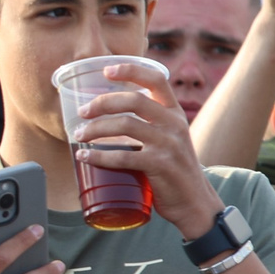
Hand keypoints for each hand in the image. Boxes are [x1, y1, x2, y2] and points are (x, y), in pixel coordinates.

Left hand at [71, 59, 221, 237]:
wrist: (195, 202)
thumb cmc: (173, 170)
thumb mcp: (169, 139)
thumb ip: (149, 124)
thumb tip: (108, 115)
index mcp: (175, 113)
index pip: (157, 80)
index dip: (131, 70)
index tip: (106, 70)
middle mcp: (174, 124)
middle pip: (133, 100)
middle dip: (102, 103)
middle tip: (83, 112)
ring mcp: (169, 144)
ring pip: (125, 125)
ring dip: (95, 129)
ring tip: (79, 135)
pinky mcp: (160, 166)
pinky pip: (123, 156)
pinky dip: (98, 156)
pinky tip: (84, 156)